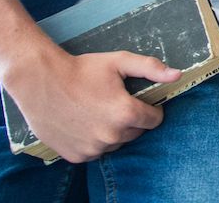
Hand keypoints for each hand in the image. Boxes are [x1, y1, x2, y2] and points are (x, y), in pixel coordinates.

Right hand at [1, 49, 179, 163]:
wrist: (40, 81)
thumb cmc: (82, 69)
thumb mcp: (119, 61)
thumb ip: (151, 68)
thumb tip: (178, 75)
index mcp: (125, 113)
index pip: (155, 119)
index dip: (150, 108)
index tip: (139, 100)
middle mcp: (111, 136)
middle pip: (136, 132)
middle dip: (132, 118)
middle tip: (114, 101)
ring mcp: (93, 148)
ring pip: (116, 143)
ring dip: (113, 131)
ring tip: (97, 110)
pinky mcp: (77, 156)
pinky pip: (96, 151)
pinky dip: (94, 140)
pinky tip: (84, 122)